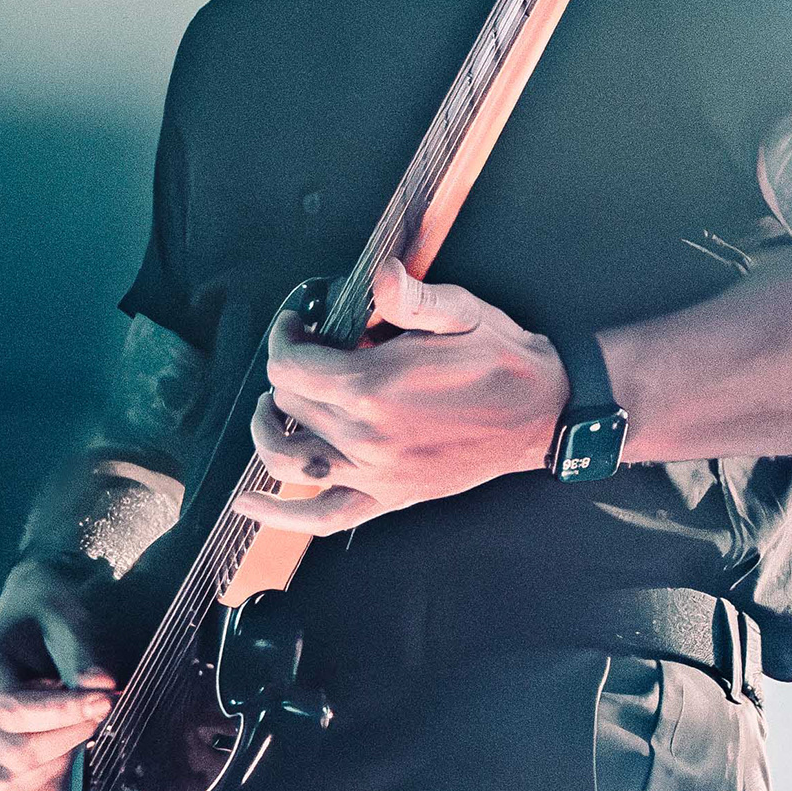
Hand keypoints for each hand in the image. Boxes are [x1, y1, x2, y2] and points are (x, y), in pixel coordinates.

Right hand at [0, 559, 115, 790]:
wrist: (35, 619)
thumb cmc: (49, 614)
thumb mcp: (68, 617)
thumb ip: (83, 653)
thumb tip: (102, 688)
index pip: (11, 710)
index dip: (63, 714)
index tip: (105, 700)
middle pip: (14, 754)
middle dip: (67, 739)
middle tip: (102, 712)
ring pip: (8, 784)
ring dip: (57, 767)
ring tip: (79, 732)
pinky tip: (65, 762)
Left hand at [236, 262, 564, 535]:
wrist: (544, 411)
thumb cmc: (501, 356)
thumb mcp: (461, 311)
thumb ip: (411, 296)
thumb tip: (380, 275)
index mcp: (373, 386)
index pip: (291, 365)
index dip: (286, 336)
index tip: (299, 322)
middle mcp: (364, 435)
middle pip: (290, 405)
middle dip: (288, 374)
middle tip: (307, 352)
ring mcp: (375, 472)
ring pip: (289, 460)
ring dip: (269, 433)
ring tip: (272, 411)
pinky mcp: (390, 495)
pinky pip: (324, 516)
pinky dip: (280, 516)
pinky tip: (247, 505)